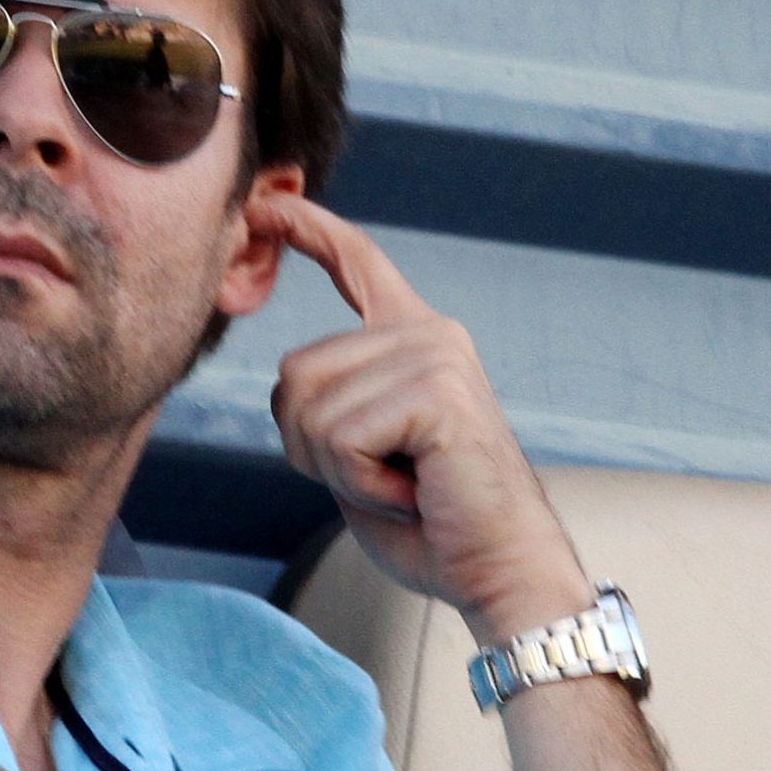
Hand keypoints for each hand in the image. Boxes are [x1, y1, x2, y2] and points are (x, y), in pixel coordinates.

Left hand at [252, 191, 592, 642]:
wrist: (500, 569)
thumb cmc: (432, 523)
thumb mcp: (361, 454)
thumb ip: (332, 406)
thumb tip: (293, 384)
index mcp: (415, 340)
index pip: (357, 265)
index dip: (309, 231)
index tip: (271, 201)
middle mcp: (428, 333)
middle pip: (294, 374)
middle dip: (312, 447)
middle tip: (385, 477)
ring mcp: (435, 355)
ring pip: (308, 408)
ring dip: (336, 470)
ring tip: (403, 483)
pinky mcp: (436, 391)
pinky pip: (338, 438)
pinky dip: (358, 483)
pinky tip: (412, 490)